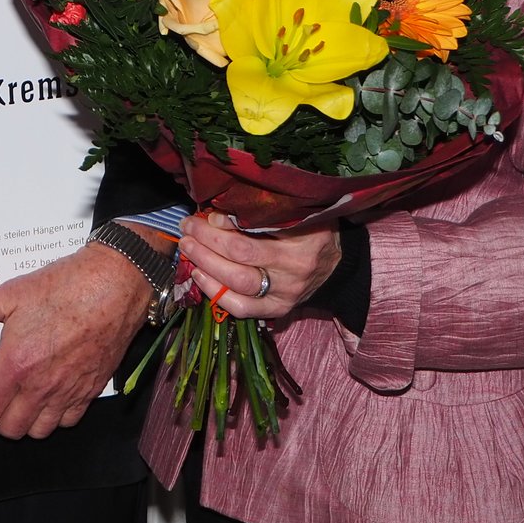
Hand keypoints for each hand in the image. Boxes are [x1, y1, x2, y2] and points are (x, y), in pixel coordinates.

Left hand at [0, 243, 151, 439]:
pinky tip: (48, 398)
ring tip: (16, 404)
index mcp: (16, 364)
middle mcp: (42, 386)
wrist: (115, 283)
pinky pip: (69, 421)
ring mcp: (69, 391)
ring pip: (39, 431)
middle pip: (10, 429)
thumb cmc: (64, 286)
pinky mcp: (92, 389)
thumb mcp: (10, 294)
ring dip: (23, 423)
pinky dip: (54, 418)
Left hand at [177, 212, 341, 318]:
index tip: (205, 215)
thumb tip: (217, 214)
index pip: (254, 233)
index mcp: (302, 238)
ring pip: (237, 284)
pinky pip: (242, 308)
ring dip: (205, 265)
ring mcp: (286, 293)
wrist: (336, 265)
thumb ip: (261, 212)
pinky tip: (199, 276)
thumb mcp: (295, 213)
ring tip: (188, 249)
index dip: (223, 225)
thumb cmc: (311, 231)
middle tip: (187, 228)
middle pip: (240, 257)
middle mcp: (294, 268)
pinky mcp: (279, 310)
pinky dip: (215, 293)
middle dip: (206, 241)